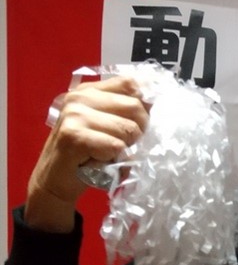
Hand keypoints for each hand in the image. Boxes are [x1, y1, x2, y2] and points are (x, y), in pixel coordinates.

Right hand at [25, 76, 147, 230]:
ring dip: (125, 149)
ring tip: (107, 154)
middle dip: (138, 132)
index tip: (141, 122)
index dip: (145, 103)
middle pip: (135, 107)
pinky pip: (116, 146)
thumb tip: (156, 101)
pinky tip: (99, 161)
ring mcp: (75, 115)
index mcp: (89, 91)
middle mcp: (80, 98)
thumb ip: (126, 111)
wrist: (55, 180)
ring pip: (129, 129)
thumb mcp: (107, 126)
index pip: (131, 83)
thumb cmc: (86, 154)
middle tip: (121, 146)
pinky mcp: (74, 136)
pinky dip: (115, 160)